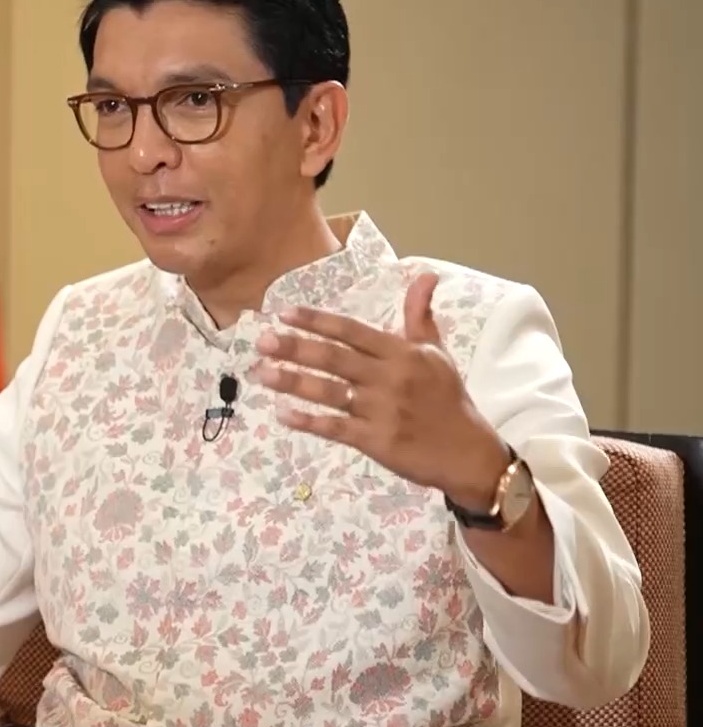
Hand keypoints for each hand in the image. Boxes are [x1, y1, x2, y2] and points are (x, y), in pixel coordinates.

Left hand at [251, 271, 508, 506]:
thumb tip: (425, 275)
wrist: (467, 452)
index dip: (318, 321)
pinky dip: (308, 421)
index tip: (285, 313)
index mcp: (402, 354)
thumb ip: (420, 316)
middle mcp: (389, 378)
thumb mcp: (437, 354)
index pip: (352, 331)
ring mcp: (381, 411)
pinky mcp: (376, 441)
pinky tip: (282, 413)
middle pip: (335, 358)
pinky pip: (335, 428)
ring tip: (260, 373)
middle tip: (262, 340)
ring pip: (330, 392)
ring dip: (292, 382)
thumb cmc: (447, 399)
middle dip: (295, 348)